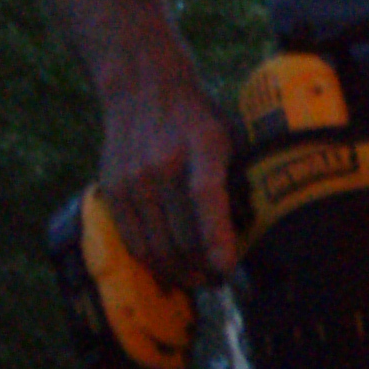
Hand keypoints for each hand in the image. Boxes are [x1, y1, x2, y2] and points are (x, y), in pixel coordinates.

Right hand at [98, 71, 237, 288]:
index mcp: (202, 144)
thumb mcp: (227, 136)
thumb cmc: (196, 119)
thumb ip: (236, 177)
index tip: (226, 267)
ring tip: (197, 279)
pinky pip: (133, 241)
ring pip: (158, 246)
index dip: (216, 236)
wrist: (141, 88)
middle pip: (182, 234)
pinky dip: (153, 263)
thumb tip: (255, 231)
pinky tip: (169, 270)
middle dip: (203, 269)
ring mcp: (134, 178)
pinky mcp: (114, 190)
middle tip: (218, 280)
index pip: (206, 195)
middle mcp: (163, 163)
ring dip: (180, 273)